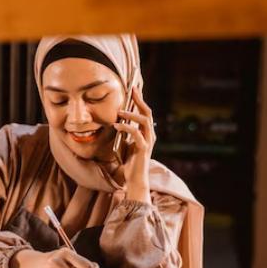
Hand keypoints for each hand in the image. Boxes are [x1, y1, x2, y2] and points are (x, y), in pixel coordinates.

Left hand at [114, 87, 155, 201]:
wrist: (134, 179)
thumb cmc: (130, 161)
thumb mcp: (127, 143)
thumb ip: (126, 132)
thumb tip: (118, 119)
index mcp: (147, 133)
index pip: (145, 112)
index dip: (140, 100)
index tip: (134, 89)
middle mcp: (150, 135)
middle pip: (147, 113)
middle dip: (139, 100)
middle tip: (131, 90)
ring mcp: (148, 141)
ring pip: (144, 121)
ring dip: (131, 114)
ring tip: (119, 111)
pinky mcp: (143, 149)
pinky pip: (136, 134)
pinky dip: (126, 128)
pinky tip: (116, 125)